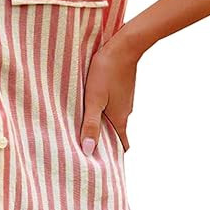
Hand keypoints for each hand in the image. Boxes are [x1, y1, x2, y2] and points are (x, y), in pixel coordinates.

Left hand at [80, 35, 140, 155]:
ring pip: (114, 117)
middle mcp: (126, 112)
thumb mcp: (94, 99)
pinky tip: (91, 103)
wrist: (124, 46)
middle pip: (116, 133)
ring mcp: (125, 100)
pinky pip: (113, 104)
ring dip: (102, 123)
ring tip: (83, 124)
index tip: (102, 162)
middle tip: (87, 145)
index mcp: (120, 119)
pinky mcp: (122, 88)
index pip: (122, 146)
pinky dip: (104, 109)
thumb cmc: (106, 72)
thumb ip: (90, 124)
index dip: (113, 156)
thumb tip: (88, 150)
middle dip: (104, 140)